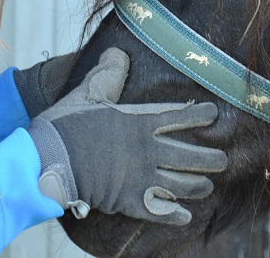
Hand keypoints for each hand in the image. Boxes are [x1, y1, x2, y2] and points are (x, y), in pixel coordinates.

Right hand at [27, 48, 227, 225]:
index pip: (179, 116)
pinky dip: (174, 215)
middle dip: (211, 159)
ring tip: (208, 185)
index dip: (200, 115)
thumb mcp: (87, 93)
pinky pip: (160, 211)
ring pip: (182, 184)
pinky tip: (186, 216)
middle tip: (223, 160)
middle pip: (190, 156)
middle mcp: (147, 150)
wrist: (47, 160)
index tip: (214, 114)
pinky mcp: (129, 201)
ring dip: (198, 185)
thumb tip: (117, 52)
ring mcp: (141, 178)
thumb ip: (107, 75)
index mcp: (139, 121)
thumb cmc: (66, 125)